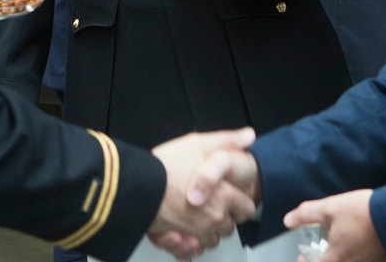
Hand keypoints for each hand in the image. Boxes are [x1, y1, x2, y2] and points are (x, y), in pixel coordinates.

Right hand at [148, 127, 256, 259]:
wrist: (137, 186)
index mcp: (224, 196)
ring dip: (204, 232)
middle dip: (221, 218)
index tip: (229, 195)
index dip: (238, 200)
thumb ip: (227, 140)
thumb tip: (248, 136)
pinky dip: (186, 246)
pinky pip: (190, 252)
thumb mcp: (198, 143)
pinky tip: (180, 232)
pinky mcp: (179, 243)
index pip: (247, 208)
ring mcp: (197, 233)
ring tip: (191, 216)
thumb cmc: (165, 166)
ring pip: (210, 240)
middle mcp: (214, 218)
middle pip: (229, 227)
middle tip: (207, 204)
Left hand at [284, 190, 385, 261]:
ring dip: (338, 258)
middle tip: (316, 255)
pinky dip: (354, 257)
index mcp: (336, 258)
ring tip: (335, 250)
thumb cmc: (363, 212)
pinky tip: (354, 248)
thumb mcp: (329, 208)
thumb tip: (288, 220)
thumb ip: (306, 215)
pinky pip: (362, 260)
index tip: (302, 258)